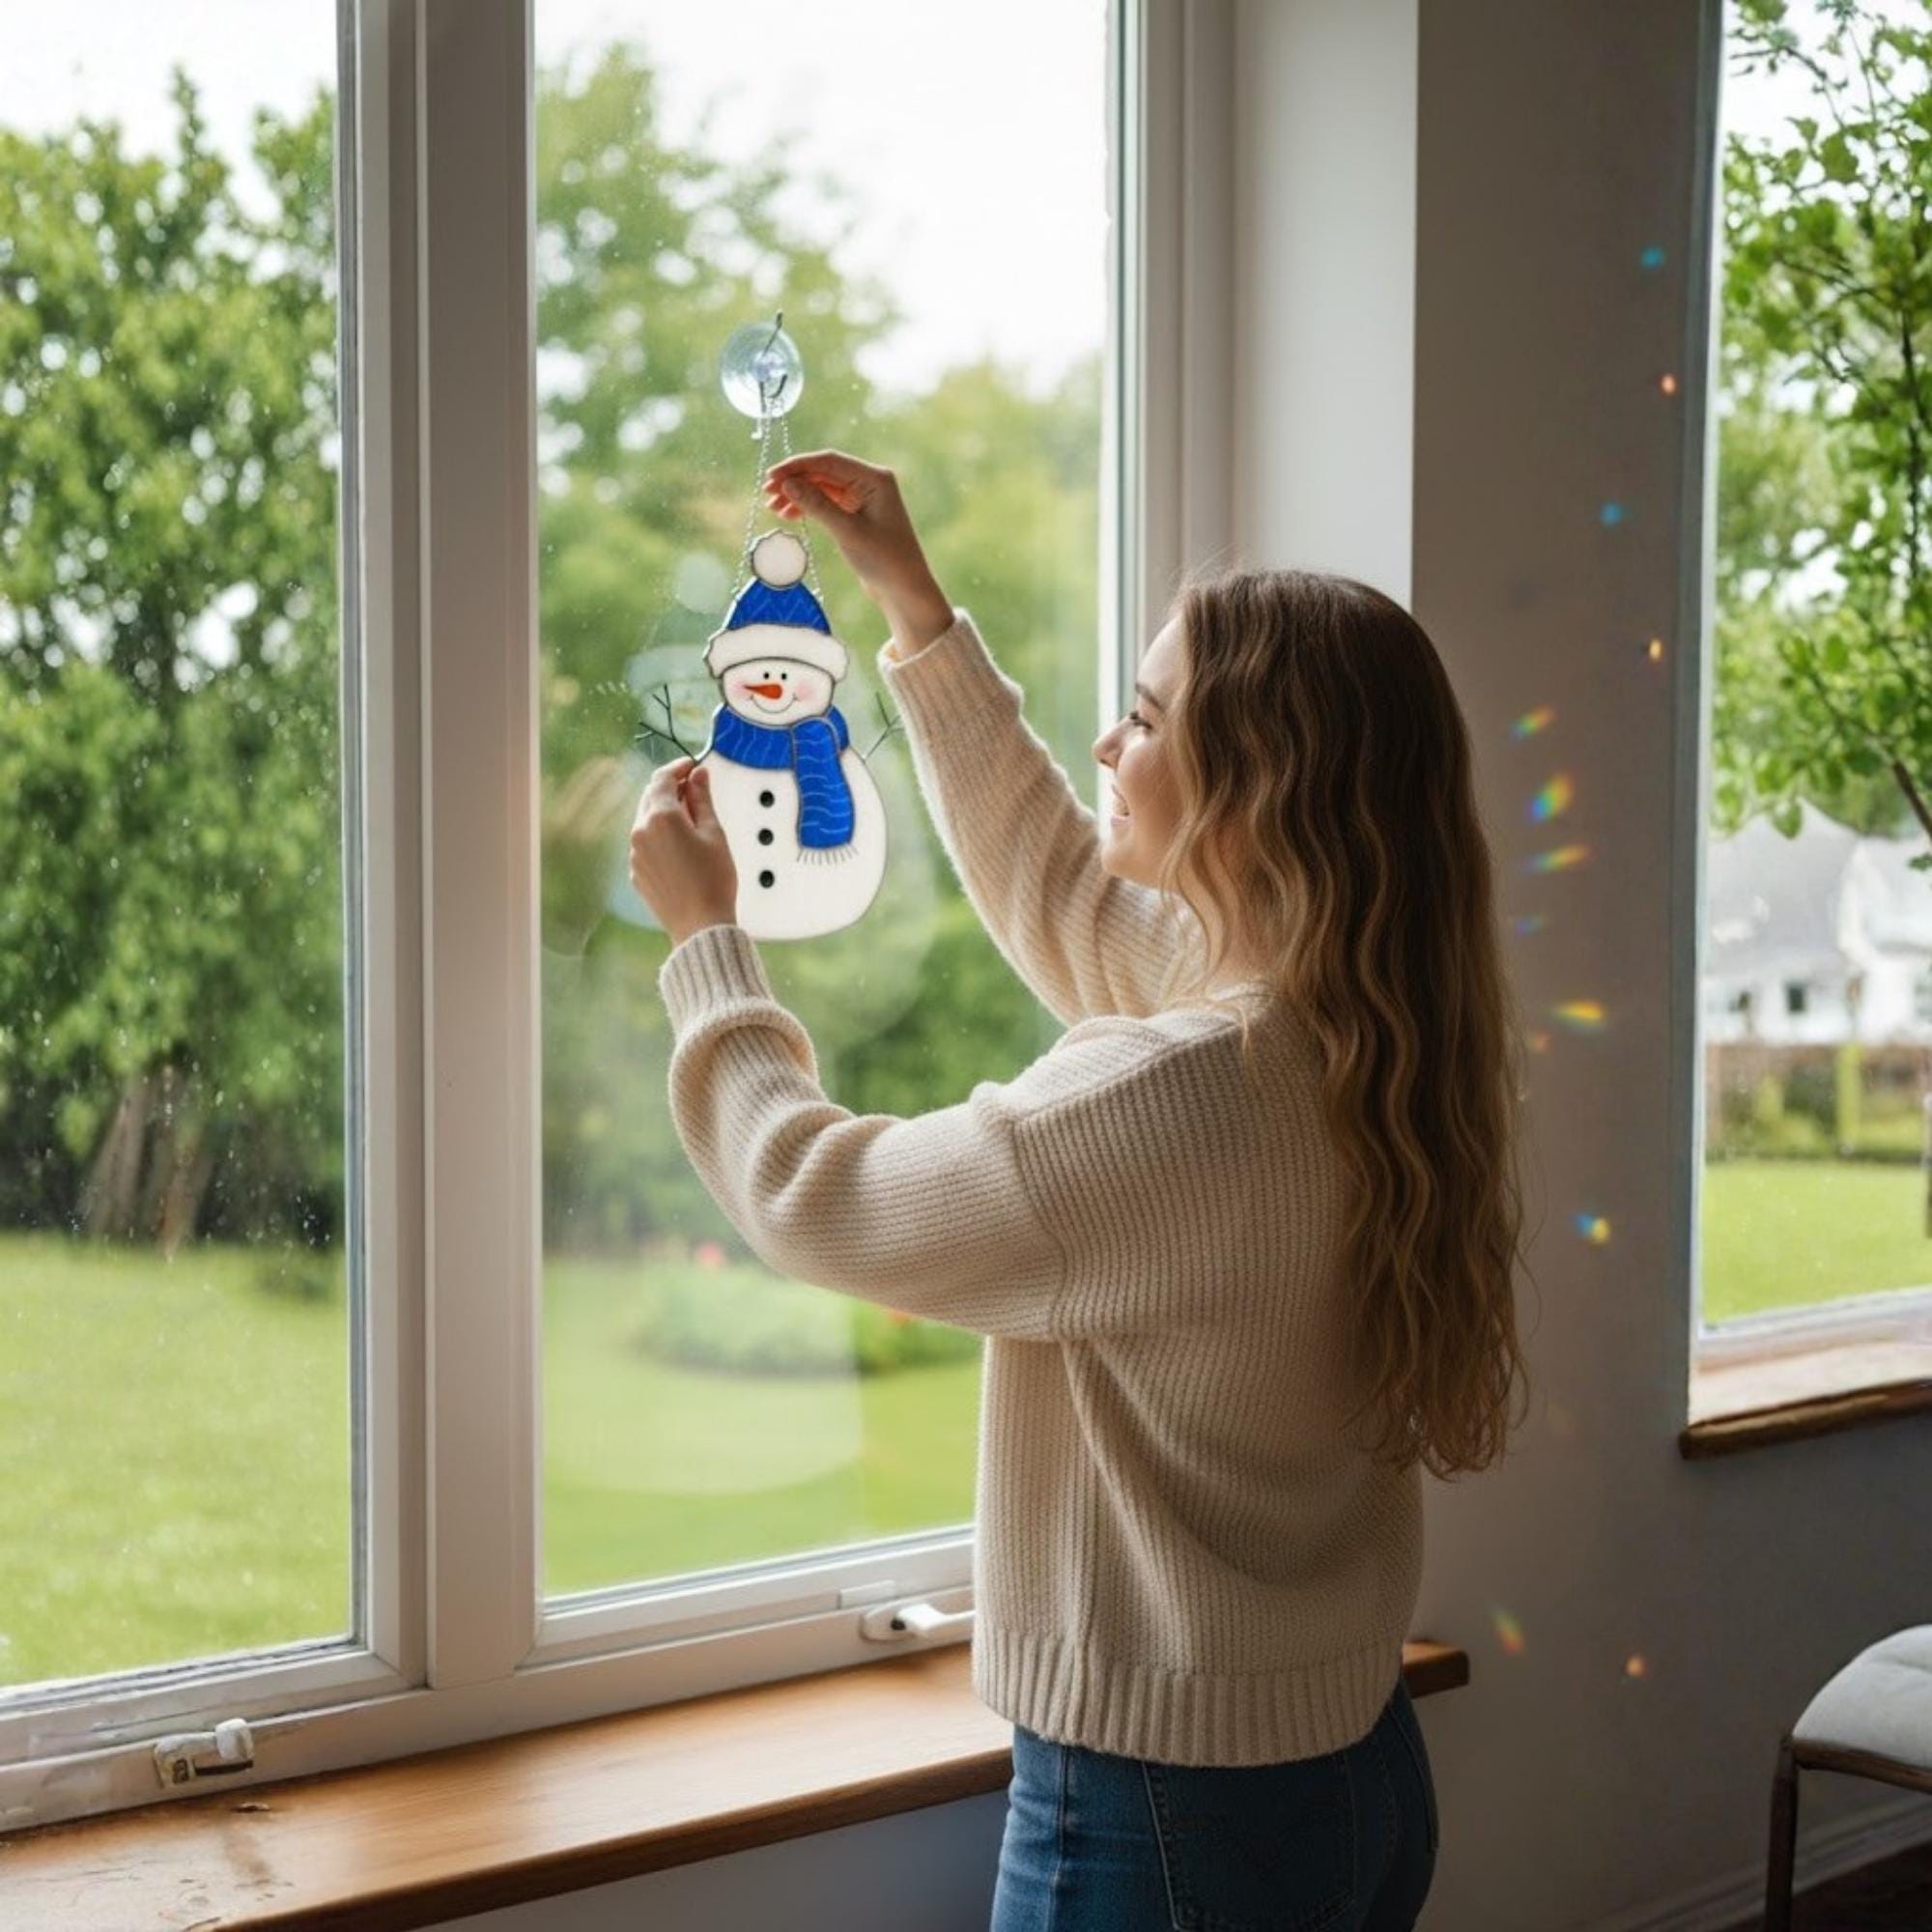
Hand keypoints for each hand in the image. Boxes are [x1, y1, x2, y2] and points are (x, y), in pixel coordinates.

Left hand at [630, 757, 737, 945]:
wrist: (700, 925)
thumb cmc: (714, 879)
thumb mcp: (714, 833)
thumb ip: (702, 800)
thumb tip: (698, 775)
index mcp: (661, 817)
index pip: (663, 779)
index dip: (678, 768)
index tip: (693, 766)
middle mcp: (640, 831)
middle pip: (651, 797)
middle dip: (670, 788)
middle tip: (694, 788)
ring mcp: (634, 853)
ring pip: (646, 820)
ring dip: (664, 812)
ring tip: (690, 818)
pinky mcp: (636, 871)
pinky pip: (645, 842)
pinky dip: (659, 834)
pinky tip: (679, 844)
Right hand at [761, 450, 953, 652]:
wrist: (904, 590)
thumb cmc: (883, 560)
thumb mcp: (847, 531)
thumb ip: (816, 504)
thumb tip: (787, 483)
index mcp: (875, 478)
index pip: (829, 461)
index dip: (797, 466)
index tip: (771, 477)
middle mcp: (871, 482)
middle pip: (824, 472)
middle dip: (795, 481)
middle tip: (767, 493)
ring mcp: (864, 497)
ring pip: (823, 487)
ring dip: (799, 495)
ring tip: (774, 508)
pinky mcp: (858, 513)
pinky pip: (828, 502)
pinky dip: (809, 507)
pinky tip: (789, 514)